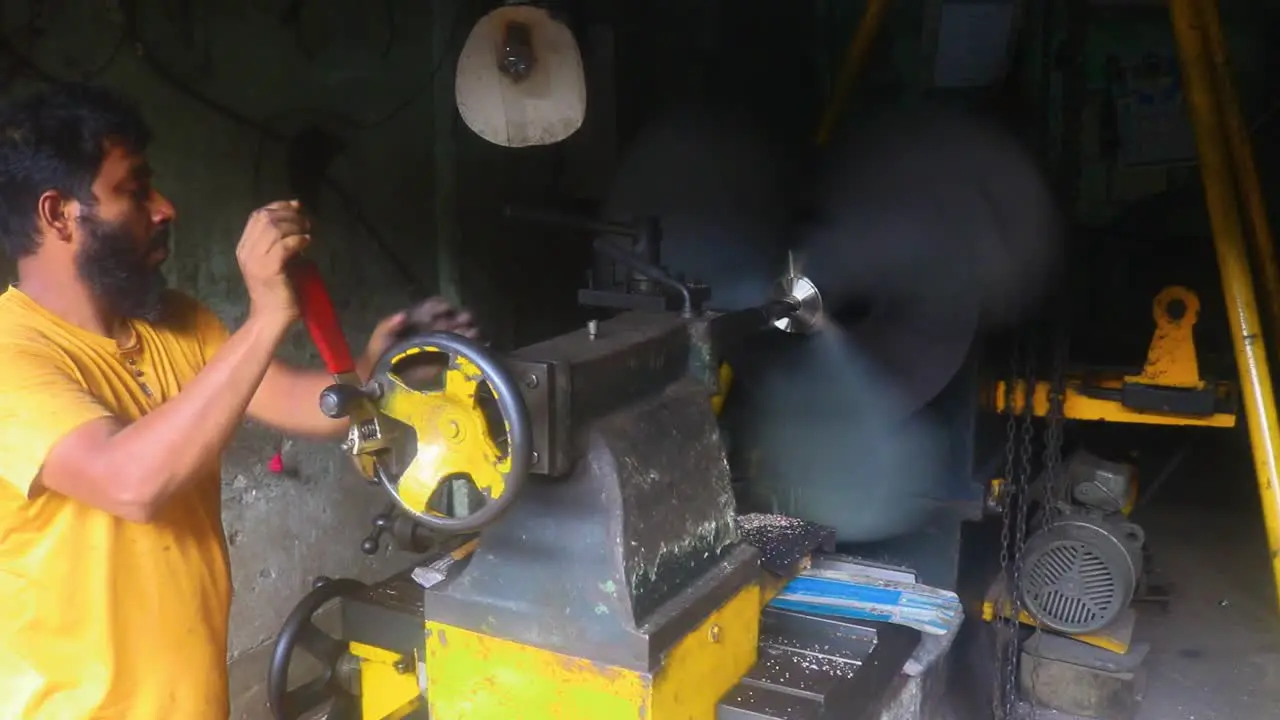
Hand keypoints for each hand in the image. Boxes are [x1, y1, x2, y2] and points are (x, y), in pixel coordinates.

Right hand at [237, 200, 310, 325]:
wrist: (271, 317)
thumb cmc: (278, 290)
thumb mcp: (276, 259)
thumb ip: (281, 240)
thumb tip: (297, 216)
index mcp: (244, 247)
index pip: (257, 216)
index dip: (277, 206)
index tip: (296, 205)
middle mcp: (246, 251)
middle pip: (265, 218)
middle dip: (289, 214)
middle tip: (306, 221)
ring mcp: (255, 260)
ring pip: (274, 229)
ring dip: (295, 226)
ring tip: (308, 231)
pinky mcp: (269, 269)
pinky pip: (284, 245)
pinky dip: (299, 240)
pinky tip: (307, 242)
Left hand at [358, 298, 479, 376]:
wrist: (380, 383)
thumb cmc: (378, 359)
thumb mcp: (379, 340)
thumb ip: (387, 326)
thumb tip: (403, 314)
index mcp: (416, 322)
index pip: (431, 310)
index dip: (440, 307)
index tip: (448, 308)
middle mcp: (430, 331)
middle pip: (449, 321)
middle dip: (459, 319)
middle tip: (468, 319)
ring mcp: (439, 346)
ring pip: (458, 335)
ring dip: (467, 332)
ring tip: (474, 333)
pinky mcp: (445, 362)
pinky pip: (462, 352)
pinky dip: (473, 347)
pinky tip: (480, 346)